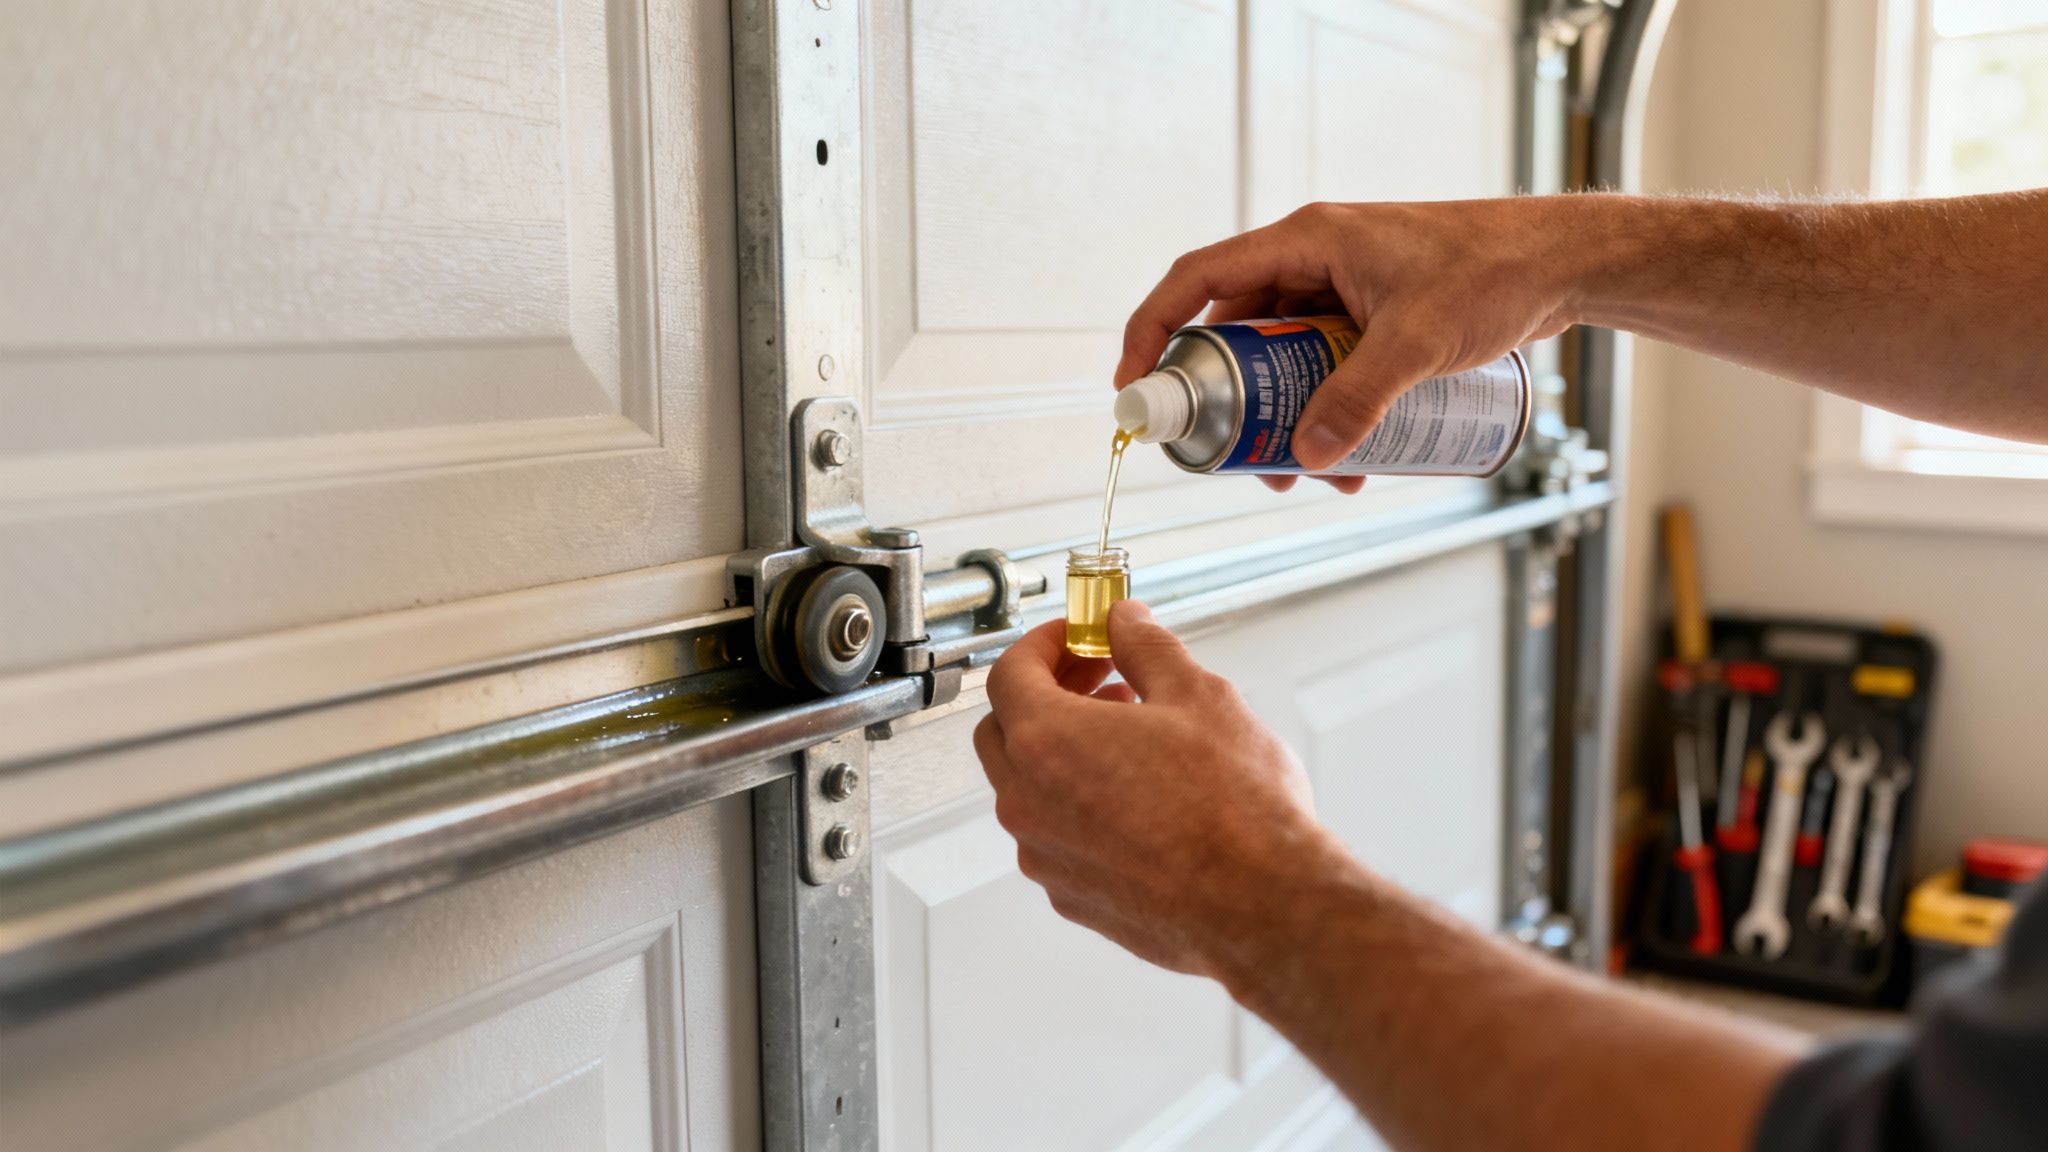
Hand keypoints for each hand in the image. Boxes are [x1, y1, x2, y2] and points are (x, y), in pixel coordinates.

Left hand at [974, 601, 1333, 981]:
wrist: (1264, 906)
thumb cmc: (1236, 810)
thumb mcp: (1199, 696)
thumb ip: (1147, 649)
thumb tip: (1126, 623)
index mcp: (1047, 742)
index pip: (1010, 674)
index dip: (1043, 644)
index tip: (1078, 637)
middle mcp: (1029, 804)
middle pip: (1004, 731)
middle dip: (1047, 694)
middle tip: (1102, 679)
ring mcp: (1046, 858)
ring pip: (1029, 789)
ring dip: (1064, 752)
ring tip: (1133, 736)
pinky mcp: (1073, 898)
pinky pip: (1056, 837)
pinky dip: (1080, 806)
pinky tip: (1140, 797)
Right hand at [1117, 199, 1577, 470]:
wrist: (1564, 263)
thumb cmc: (1496, 271)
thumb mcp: (1418, 340)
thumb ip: (1360, 399)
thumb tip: (1310, 457)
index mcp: (1306, 240)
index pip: (1199, 280)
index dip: (1155, 332)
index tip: (1135, 389)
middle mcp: (1314, 259)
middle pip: (1238, 334)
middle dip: (1235, 404)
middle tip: (1242, 458)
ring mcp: (1343, 289)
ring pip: (1283, 360)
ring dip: (1287, 419)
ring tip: (1309, 475)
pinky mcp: (1372, 315)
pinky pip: (1325, 367)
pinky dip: (1327, 411)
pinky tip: (1357, 459)